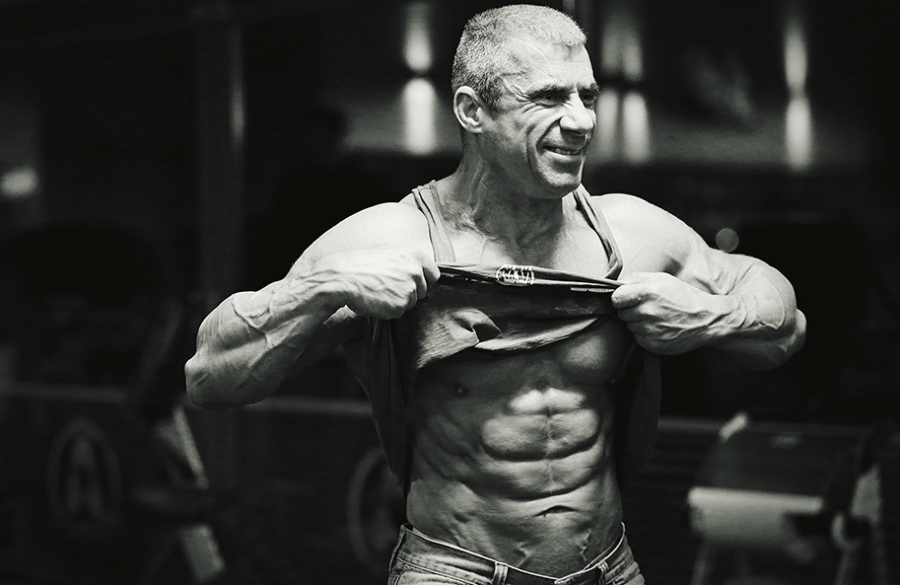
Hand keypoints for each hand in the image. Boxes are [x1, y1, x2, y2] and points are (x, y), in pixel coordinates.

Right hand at [314, 247, 439, 319]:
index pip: (433, 273)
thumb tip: (417, 271)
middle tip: (388, 287)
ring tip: (378, 291)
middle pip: (423, 290)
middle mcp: (416, 271)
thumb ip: (407, 261)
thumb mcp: (388, 253)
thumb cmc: (361, 264)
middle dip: (409, 292)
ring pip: (411, 302)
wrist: (342, 277)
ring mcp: (410, 289)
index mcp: (415, 255)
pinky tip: (376, 300)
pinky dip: (389, 310)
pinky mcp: (400, 305)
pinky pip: (399, 312)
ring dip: (397, 301)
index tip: (414, 283)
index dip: (424, 280)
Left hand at [610, 271, 731, 354]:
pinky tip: (659, 328)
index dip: (621, 298)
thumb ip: (637, 278)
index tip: (628, 298)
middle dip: (631, 310)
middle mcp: (647, 312)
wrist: (706, 320)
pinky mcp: (653, 345)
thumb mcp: (663, 279)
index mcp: (648, 293)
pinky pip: (638, 338)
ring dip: (638, 323)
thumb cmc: (684, 296)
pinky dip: (645, 334)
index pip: (616, 298)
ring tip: (657, 317)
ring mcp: (650, 330)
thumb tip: (617, 284)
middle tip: (648, 307)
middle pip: (622, 313)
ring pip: (630, 326)